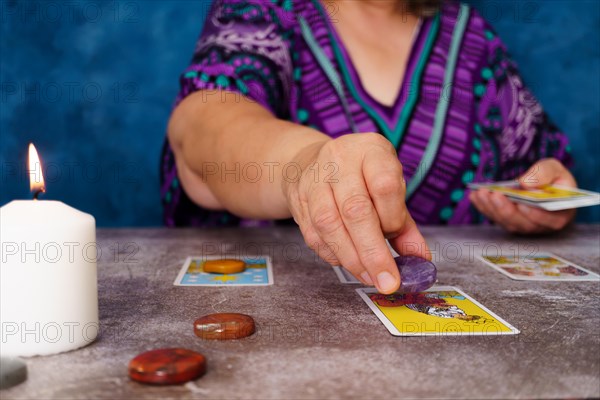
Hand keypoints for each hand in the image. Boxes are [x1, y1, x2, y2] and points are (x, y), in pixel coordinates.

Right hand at [283, 133, 429, 293]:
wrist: (314, 161)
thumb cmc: (361, 176)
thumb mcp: (389, 186)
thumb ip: (404, 224)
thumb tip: (420, 260)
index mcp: (371, 150)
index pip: (384, 185)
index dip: (392, 219)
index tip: (400, 242)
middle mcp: (339, 160)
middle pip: (355, 209)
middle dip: (372, 252)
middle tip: (387, 280)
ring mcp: (313, 179)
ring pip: (329, 224)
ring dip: (351, 258)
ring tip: (369, 276)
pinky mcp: (298, 200)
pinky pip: (313, 235)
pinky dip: (333, 255)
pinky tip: (348, 263)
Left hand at [469, 158, 575, 233]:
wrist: (544, 185)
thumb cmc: (553, 178)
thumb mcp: (554, 169)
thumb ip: (545, 173)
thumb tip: (526, 183)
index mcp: (560, 215)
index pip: (549, 219)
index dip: (535, 214)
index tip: (522, 204)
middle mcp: (541, 226)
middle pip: (522, 223)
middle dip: (506, 209)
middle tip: (493, 194)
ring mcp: (523, 226)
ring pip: (506, 222)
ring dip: (491, 208)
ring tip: (480, 193)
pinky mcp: (509, 222)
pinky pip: (495, 218)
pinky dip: (484, 207)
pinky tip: (474, 196)